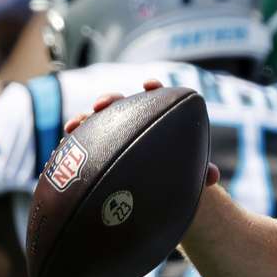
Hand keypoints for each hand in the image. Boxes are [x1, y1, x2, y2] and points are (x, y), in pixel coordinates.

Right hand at [64, 79, 219, 185]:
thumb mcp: (188, 174)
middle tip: (103, 104)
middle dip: (110, 100)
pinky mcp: (95, 149)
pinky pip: (80, 142)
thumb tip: (214, 178)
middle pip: (120, 105)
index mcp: (156, 120)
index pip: (155, 98)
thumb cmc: (174, 175)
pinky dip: (72, 141)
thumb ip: (201, 173)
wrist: (155, 190)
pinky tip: (62, 148)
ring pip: (95, 121)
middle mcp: (131, 122)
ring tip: (75, 124)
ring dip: (84, 118)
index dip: (153, 89)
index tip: (150, 85)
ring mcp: (111, 134)